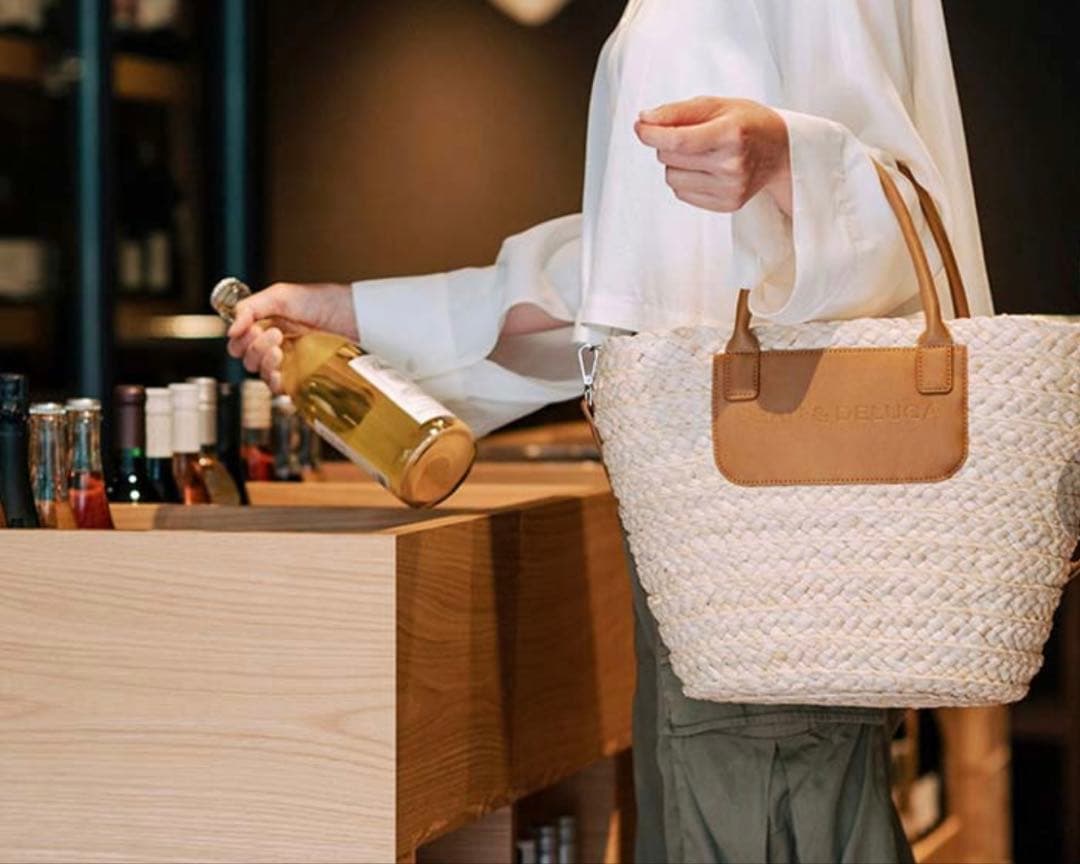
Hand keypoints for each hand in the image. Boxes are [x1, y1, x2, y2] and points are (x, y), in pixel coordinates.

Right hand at [226, 282, 355, 392]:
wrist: (353, 315)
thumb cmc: (323, 302)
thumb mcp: (282, 295)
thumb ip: (251, 307)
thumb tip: (230, 329)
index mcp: (267, 326)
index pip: (239, 341)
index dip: (239, 338)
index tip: (250, 329)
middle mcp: (276, 345)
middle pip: (247, 358)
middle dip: (254, 347)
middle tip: (272, 333)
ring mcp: (289, 362)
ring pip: (260, 373)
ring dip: (264, 361)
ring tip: (280, 348)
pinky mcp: (302, 377)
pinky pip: (280, 389)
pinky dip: (275, 382)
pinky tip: (280, 372)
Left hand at [634, 97, 791, 214]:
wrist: (781, 151)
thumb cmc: (747, 123)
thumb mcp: (717, 105)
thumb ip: (677, 111)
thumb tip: (643, 121)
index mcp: (731, 134)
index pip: (677, 140)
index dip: (651, 134)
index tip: (640, 127)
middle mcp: (732, 165)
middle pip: (670, 157)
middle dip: (667, 143)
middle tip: (687, 134)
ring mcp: (730, 188)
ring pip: (671, 178)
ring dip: (675, 164)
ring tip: (699, 153)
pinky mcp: (727, 204)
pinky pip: (682, 194)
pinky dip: (685, 179)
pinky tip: (705, 169)